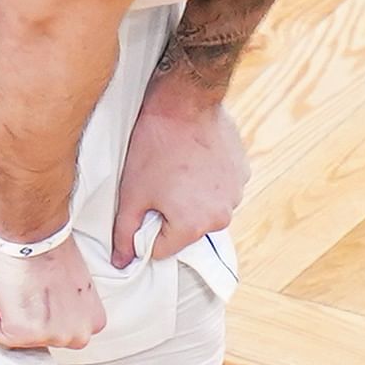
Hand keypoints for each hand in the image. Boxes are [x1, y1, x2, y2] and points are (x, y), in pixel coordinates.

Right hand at [0, 232, 104, 355]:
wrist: (34, 233)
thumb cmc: (51, 247)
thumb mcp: (76, 285)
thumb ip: (69, 305)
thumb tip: (50, 310)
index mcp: (94, 322)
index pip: (59, 328)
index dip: (43, 307)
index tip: (36, 288)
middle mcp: (78, 335)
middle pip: (40, 334)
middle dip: (27, 313)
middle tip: (22, 286)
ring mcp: (50, 337)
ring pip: (17, 334)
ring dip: (7, 310)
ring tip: (13, 282)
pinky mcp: (23, 333)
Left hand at [112, 78, 246, 268]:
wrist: (184, 102)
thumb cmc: (154, 147)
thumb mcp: (131, 194)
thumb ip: (124, 234)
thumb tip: (121, 262)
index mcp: (193, 227)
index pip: (163, 250)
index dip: (146, 231)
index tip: (144, 206)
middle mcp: (222, 217)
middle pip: (188, 231)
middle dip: (172, 214)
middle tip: (159, 184)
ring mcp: (236, 193)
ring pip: (206, 209)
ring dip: (193, 197)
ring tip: (178, 168)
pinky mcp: (243, 172)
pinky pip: (221, 188)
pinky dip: (209, 180)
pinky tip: (195, 159)